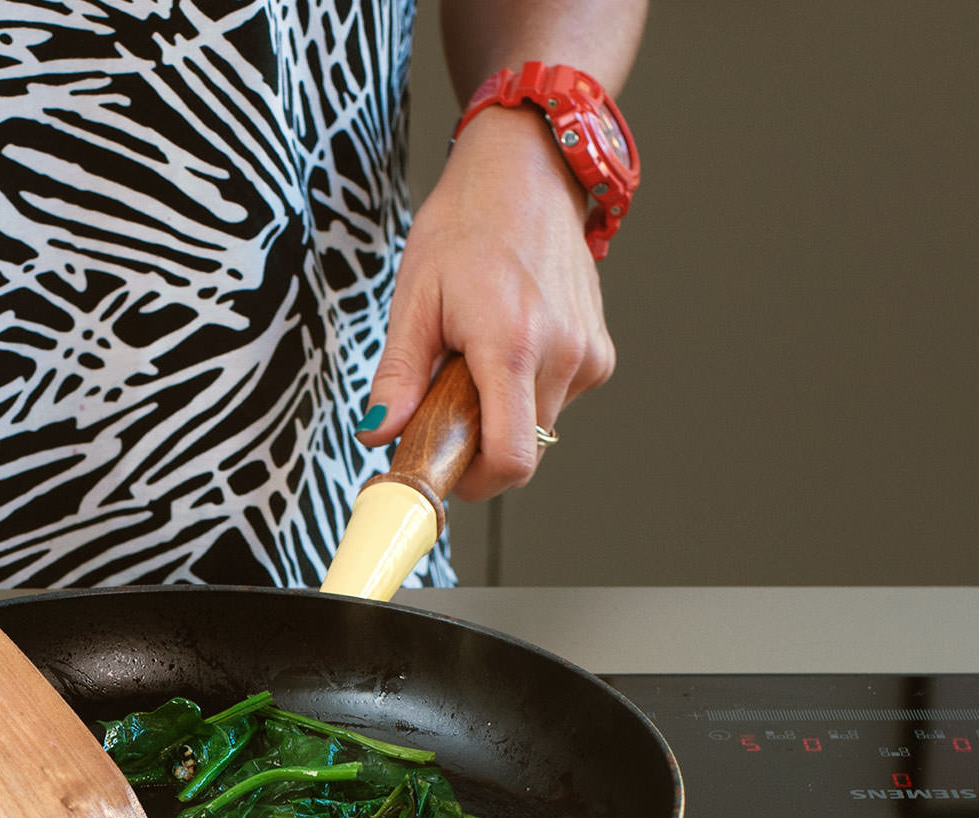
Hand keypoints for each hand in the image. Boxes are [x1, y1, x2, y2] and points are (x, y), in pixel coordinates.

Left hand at [359, 105, 616, 500]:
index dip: (475, 482)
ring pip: (538, 426)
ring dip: (501, 410)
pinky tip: (510, 341)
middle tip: (448, 393)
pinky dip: (526, 388)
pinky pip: (556, 400)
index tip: (444, 469)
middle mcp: (563, 355)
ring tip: (478, 353)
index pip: (512, 458)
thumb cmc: (467, 226)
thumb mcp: (415, 299)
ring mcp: (588, 355)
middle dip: (478, 439)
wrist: (526, 174)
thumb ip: (399, 377)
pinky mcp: (600, 354)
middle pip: (521, 448)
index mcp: (513, 344)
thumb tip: (378, 435)